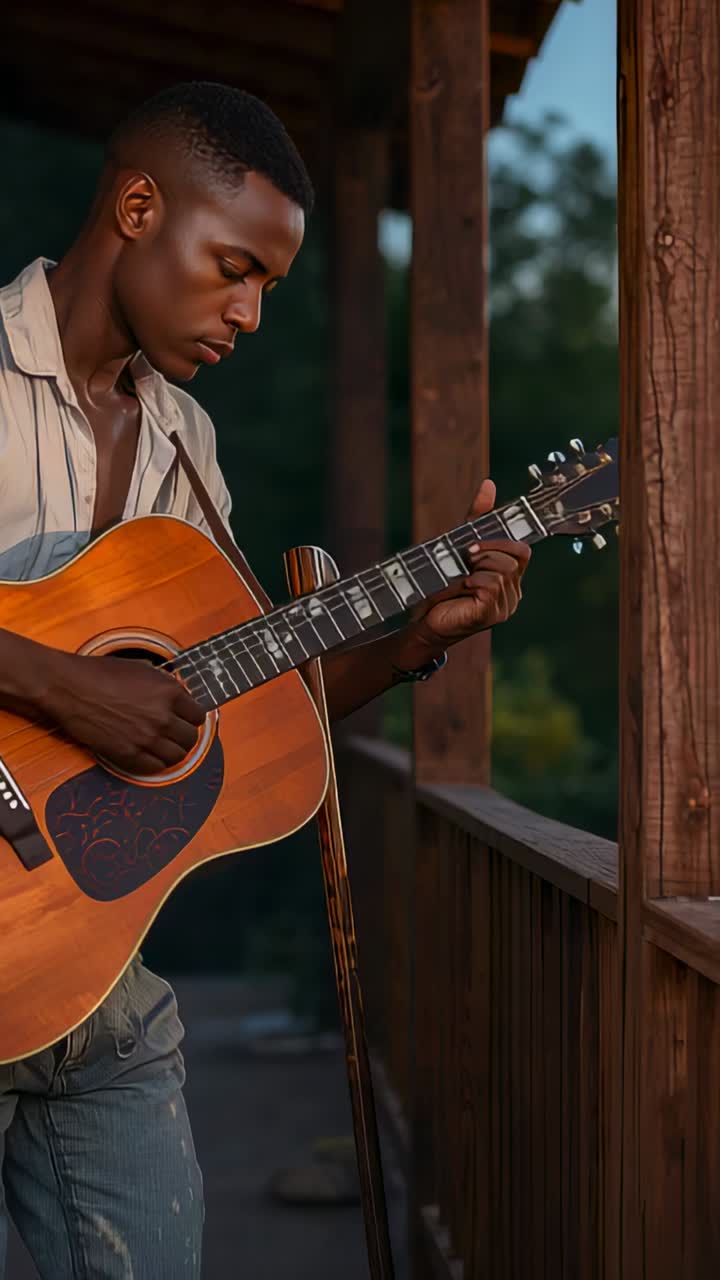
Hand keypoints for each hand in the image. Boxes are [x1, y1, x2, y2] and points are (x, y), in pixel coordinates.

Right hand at [41, 651, 205, 774]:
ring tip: (165, 747)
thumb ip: (163, 685)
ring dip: (173, 752)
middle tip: (176, 735)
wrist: (69, 688)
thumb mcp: (141, 669)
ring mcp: (146, 737)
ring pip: (177, 756)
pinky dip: (155, 764)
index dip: (191, 717)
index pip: (198, 714)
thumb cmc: (99, 674)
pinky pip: (154, 767)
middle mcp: (162, 716)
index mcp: (169, 692)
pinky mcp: (128, 753)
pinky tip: (150, 756)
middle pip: (190, 737)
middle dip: (185, 736)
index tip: (186, 720)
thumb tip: (176, 696)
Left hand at [412, 479, 530, 649]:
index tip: (474, 542)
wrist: (423, 619)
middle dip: (488, 551)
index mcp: (510, 577)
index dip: (502, 541)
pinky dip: (474, 581)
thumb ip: (477, 519)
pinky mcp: (492, 615)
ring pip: (503, 571)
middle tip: (465, 557)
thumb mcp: (459, 546)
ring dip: (477, 567)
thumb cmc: (442, 586)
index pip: (522, 551)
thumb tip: (489, 484)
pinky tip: (462, 586)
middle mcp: (513, 592)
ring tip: (461, 575)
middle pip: (515, 558)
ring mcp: (505, 606)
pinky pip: (492, 586)